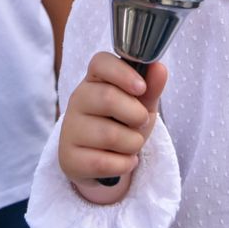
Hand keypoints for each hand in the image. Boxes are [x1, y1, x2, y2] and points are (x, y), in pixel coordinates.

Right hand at [58, 53, 167, 194]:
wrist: (104, 160)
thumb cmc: (122, 124)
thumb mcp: (141, 104)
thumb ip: (151, 87)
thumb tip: (159, 68)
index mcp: (94, 80)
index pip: (100, 63)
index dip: (123, 73)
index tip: (141, 88)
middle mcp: (77, 100)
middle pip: (108, 98)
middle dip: (136, 115)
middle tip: (139, 122)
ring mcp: (70, 129)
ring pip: (110, 135)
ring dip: (133, 143)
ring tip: (130, 144)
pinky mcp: (68, 158)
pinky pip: (104, 162)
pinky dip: (124, 164)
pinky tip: (122, 160)